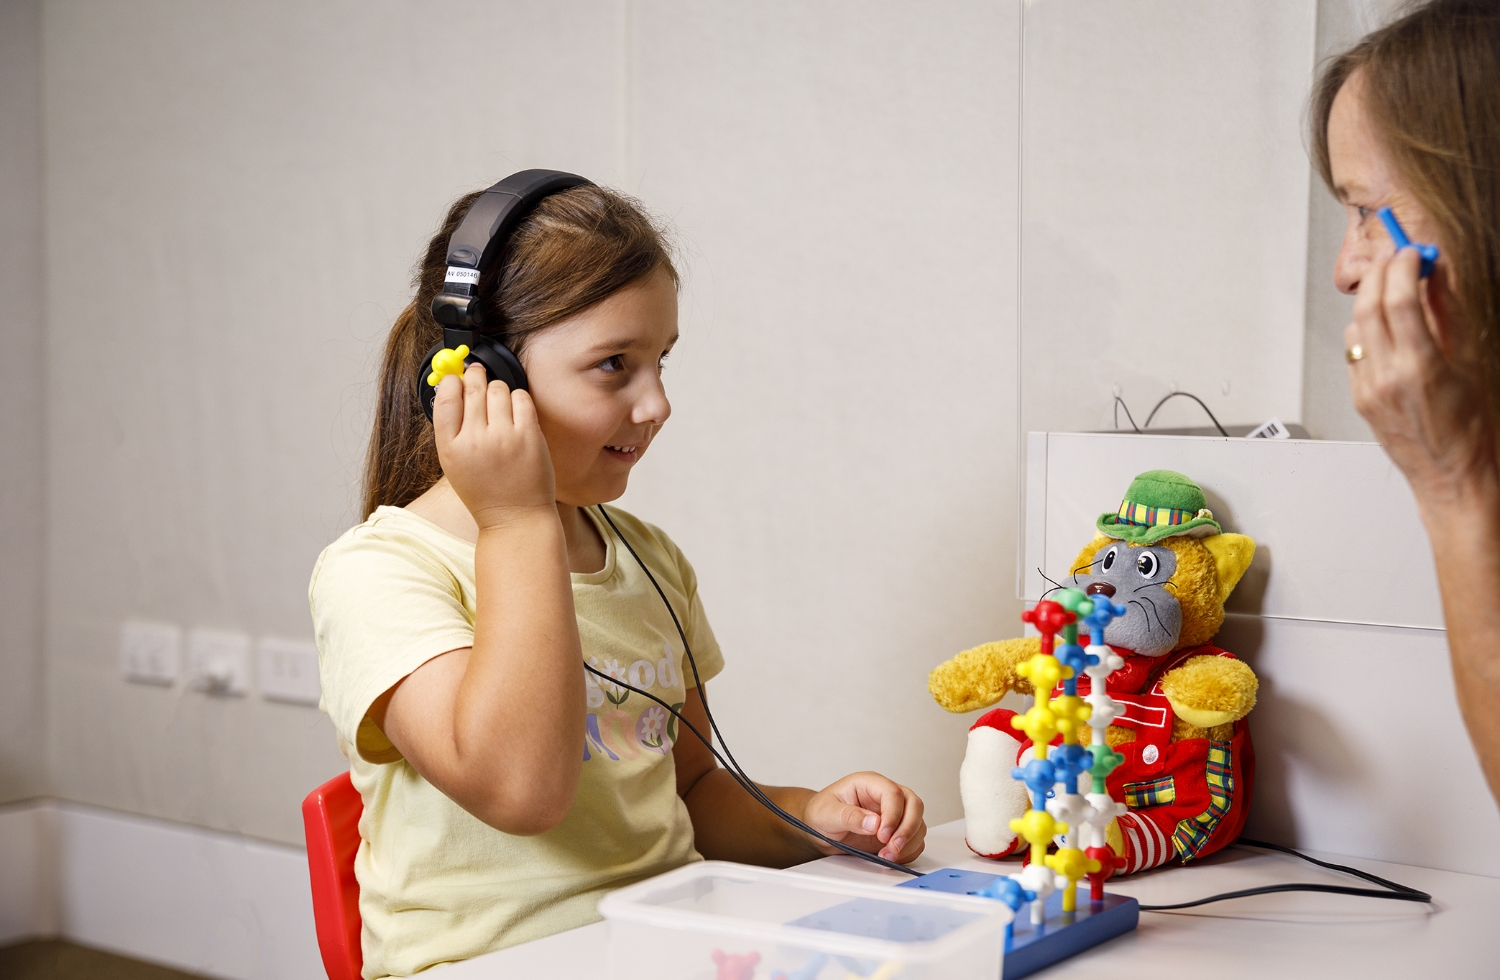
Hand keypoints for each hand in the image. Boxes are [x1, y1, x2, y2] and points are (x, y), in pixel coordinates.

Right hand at [432, 362, 556, 529]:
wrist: (516, 517)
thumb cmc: (485, 491)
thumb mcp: (455, 464)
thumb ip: (452, 429)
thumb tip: (454, 388)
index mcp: (451, 448)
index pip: (446, 399)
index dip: (451, 382)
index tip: (456, 378)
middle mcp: (475, 440)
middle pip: (472, 388)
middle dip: (475, 375)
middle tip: (477, 373)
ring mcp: (503, 437)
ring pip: (498, 388)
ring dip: (497, 388)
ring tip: (498, 401)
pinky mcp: (528, 436)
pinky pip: (521, 398)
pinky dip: (518, 398)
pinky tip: (516, 409)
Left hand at [803, 772, 924, 863]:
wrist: (820, 829)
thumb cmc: (821, 813)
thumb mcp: (827, 813)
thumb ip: (849, 816)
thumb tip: (875, 823)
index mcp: (870, 784)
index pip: (893, 793)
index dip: (893, 814)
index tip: (882, 834)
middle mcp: (886, 797)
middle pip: (914, 805)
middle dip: (908, 829)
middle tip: (892, 847)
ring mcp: (894, 814)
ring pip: (918, 823)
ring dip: (908, 843)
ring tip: (887, 856)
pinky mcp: (896, 832)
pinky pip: (914, 840)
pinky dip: (908, 851)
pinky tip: (892, 858)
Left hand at [1345, 248, 1496, 512]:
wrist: (1450, 475)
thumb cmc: (1469, 427)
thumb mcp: (1470, 363)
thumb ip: (1448, 315)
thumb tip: (1436, 275)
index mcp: (1421, 366)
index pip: (1399, 301)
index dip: (1403, 267)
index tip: (1412, 252)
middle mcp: (1387, 377)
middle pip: (1368, 308)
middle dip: (1379, 274)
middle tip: (1394, 256)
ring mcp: (1367, 389)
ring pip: (1355, 328)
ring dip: (1369, 301)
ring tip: (1391, 289)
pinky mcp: (1358, 398)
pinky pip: (1354, 353)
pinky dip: (1365, 331)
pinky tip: (1384, 329)